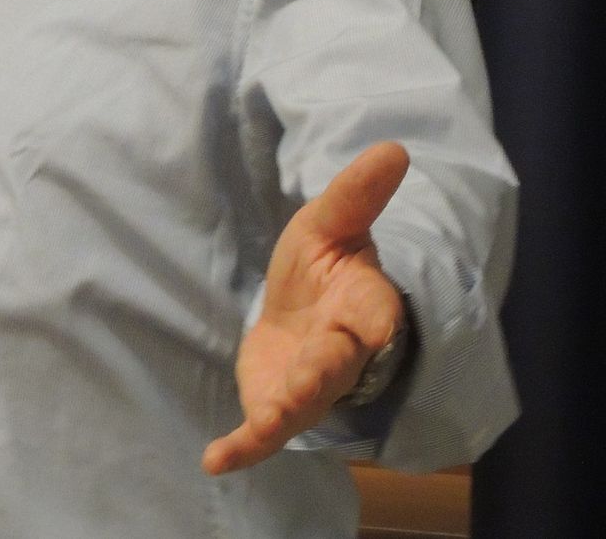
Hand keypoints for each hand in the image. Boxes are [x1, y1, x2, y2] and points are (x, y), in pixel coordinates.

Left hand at [201, 140, 409, 475]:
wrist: (300, 311)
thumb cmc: (321, 266)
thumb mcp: (330, 223)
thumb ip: (357, 193)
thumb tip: (393, 147)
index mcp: (363, 304)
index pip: (378, 313)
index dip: (379, 320)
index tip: (382, 324)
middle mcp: (344, 353)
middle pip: (336, 366)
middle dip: (320, 376)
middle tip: (300, 389)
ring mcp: (312, 385)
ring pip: (304, 403)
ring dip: (284, 414)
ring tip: (265, 425)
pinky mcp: (279, 404)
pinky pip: (264, 431)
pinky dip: (243, 447)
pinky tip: (214, 460)